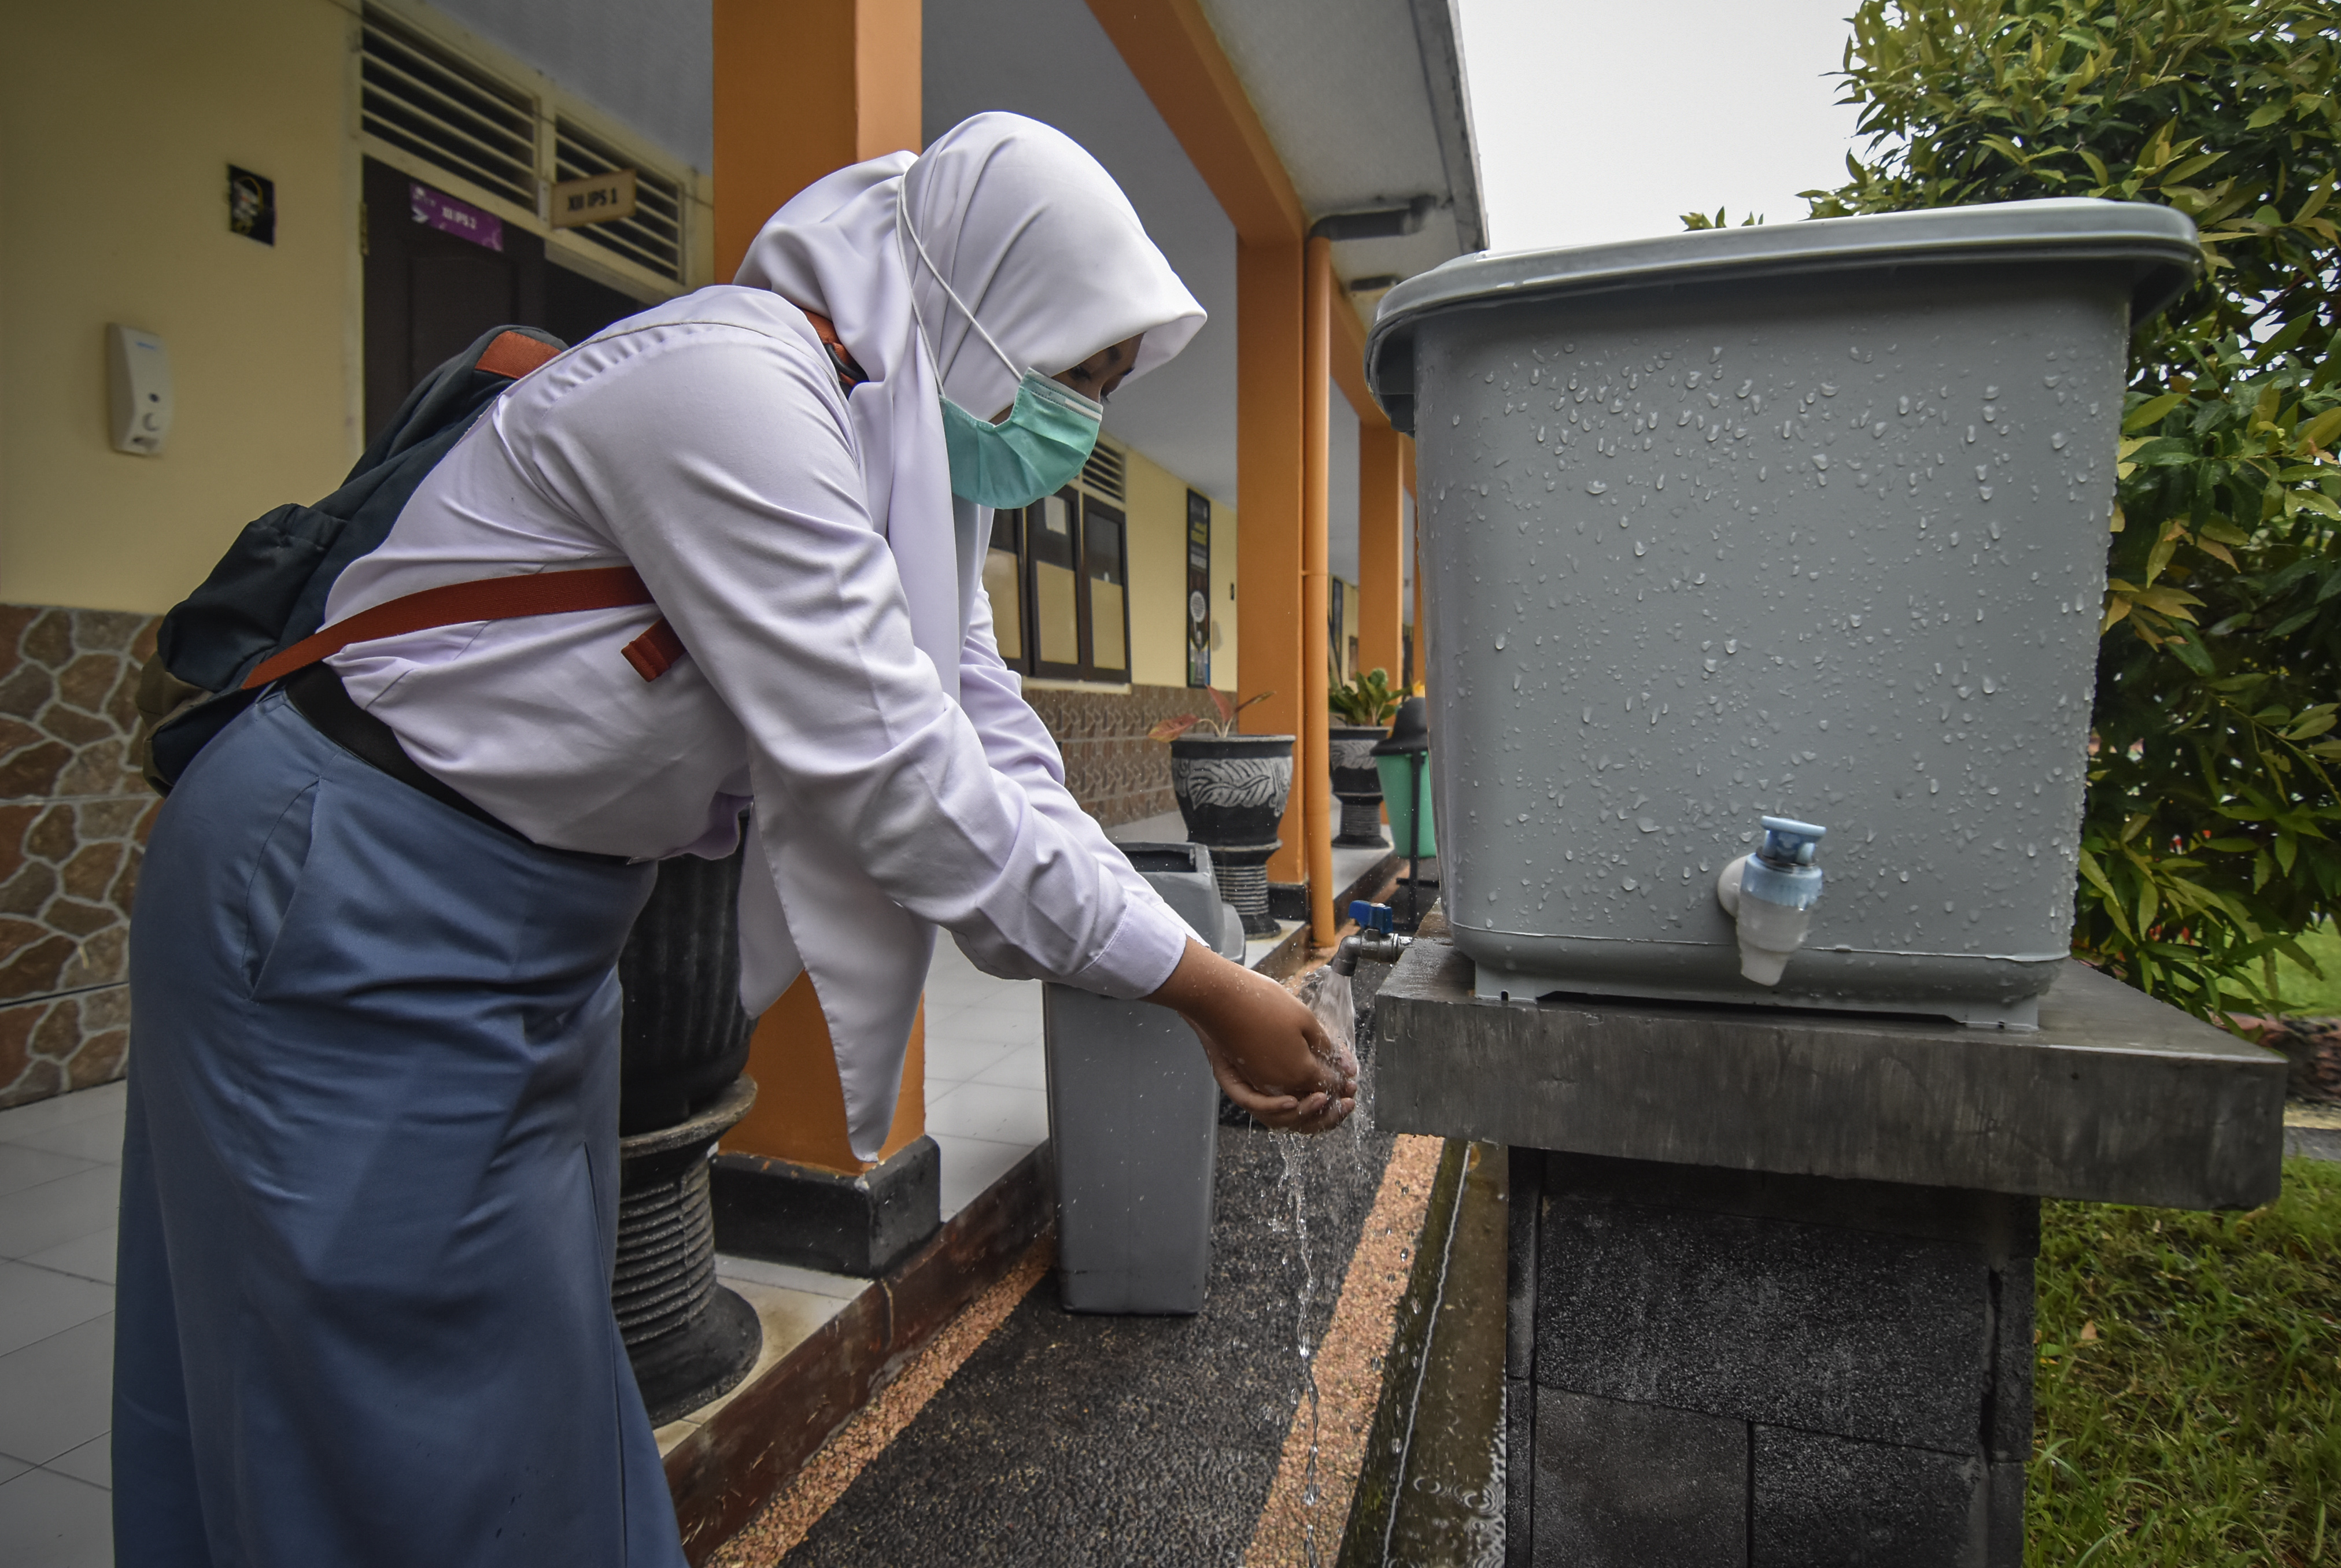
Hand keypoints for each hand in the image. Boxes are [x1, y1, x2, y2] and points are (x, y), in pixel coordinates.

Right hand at [1147, 939, 1357, 1132]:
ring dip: (1310, 1116)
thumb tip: (1346, 1067)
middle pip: (1313, 1110)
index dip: (1343, 1082)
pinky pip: (1266, 1110)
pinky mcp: (1242, 1084)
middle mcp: (1279, 1088)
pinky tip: (1292, 1100)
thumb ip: (1327, 1047)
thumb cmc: (1261, 1003)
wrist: (1219, 998)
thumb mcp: (1304, 1018)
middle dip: (1333, 1108)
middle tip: (1347, 1097)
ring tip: (1323, 1103)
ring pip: (1288, 1118)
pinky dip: (1283, 1112)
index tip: (1351, 1075)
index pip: (1330, 1086)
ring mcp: (1258, 1089)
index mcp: (1299, 1072)